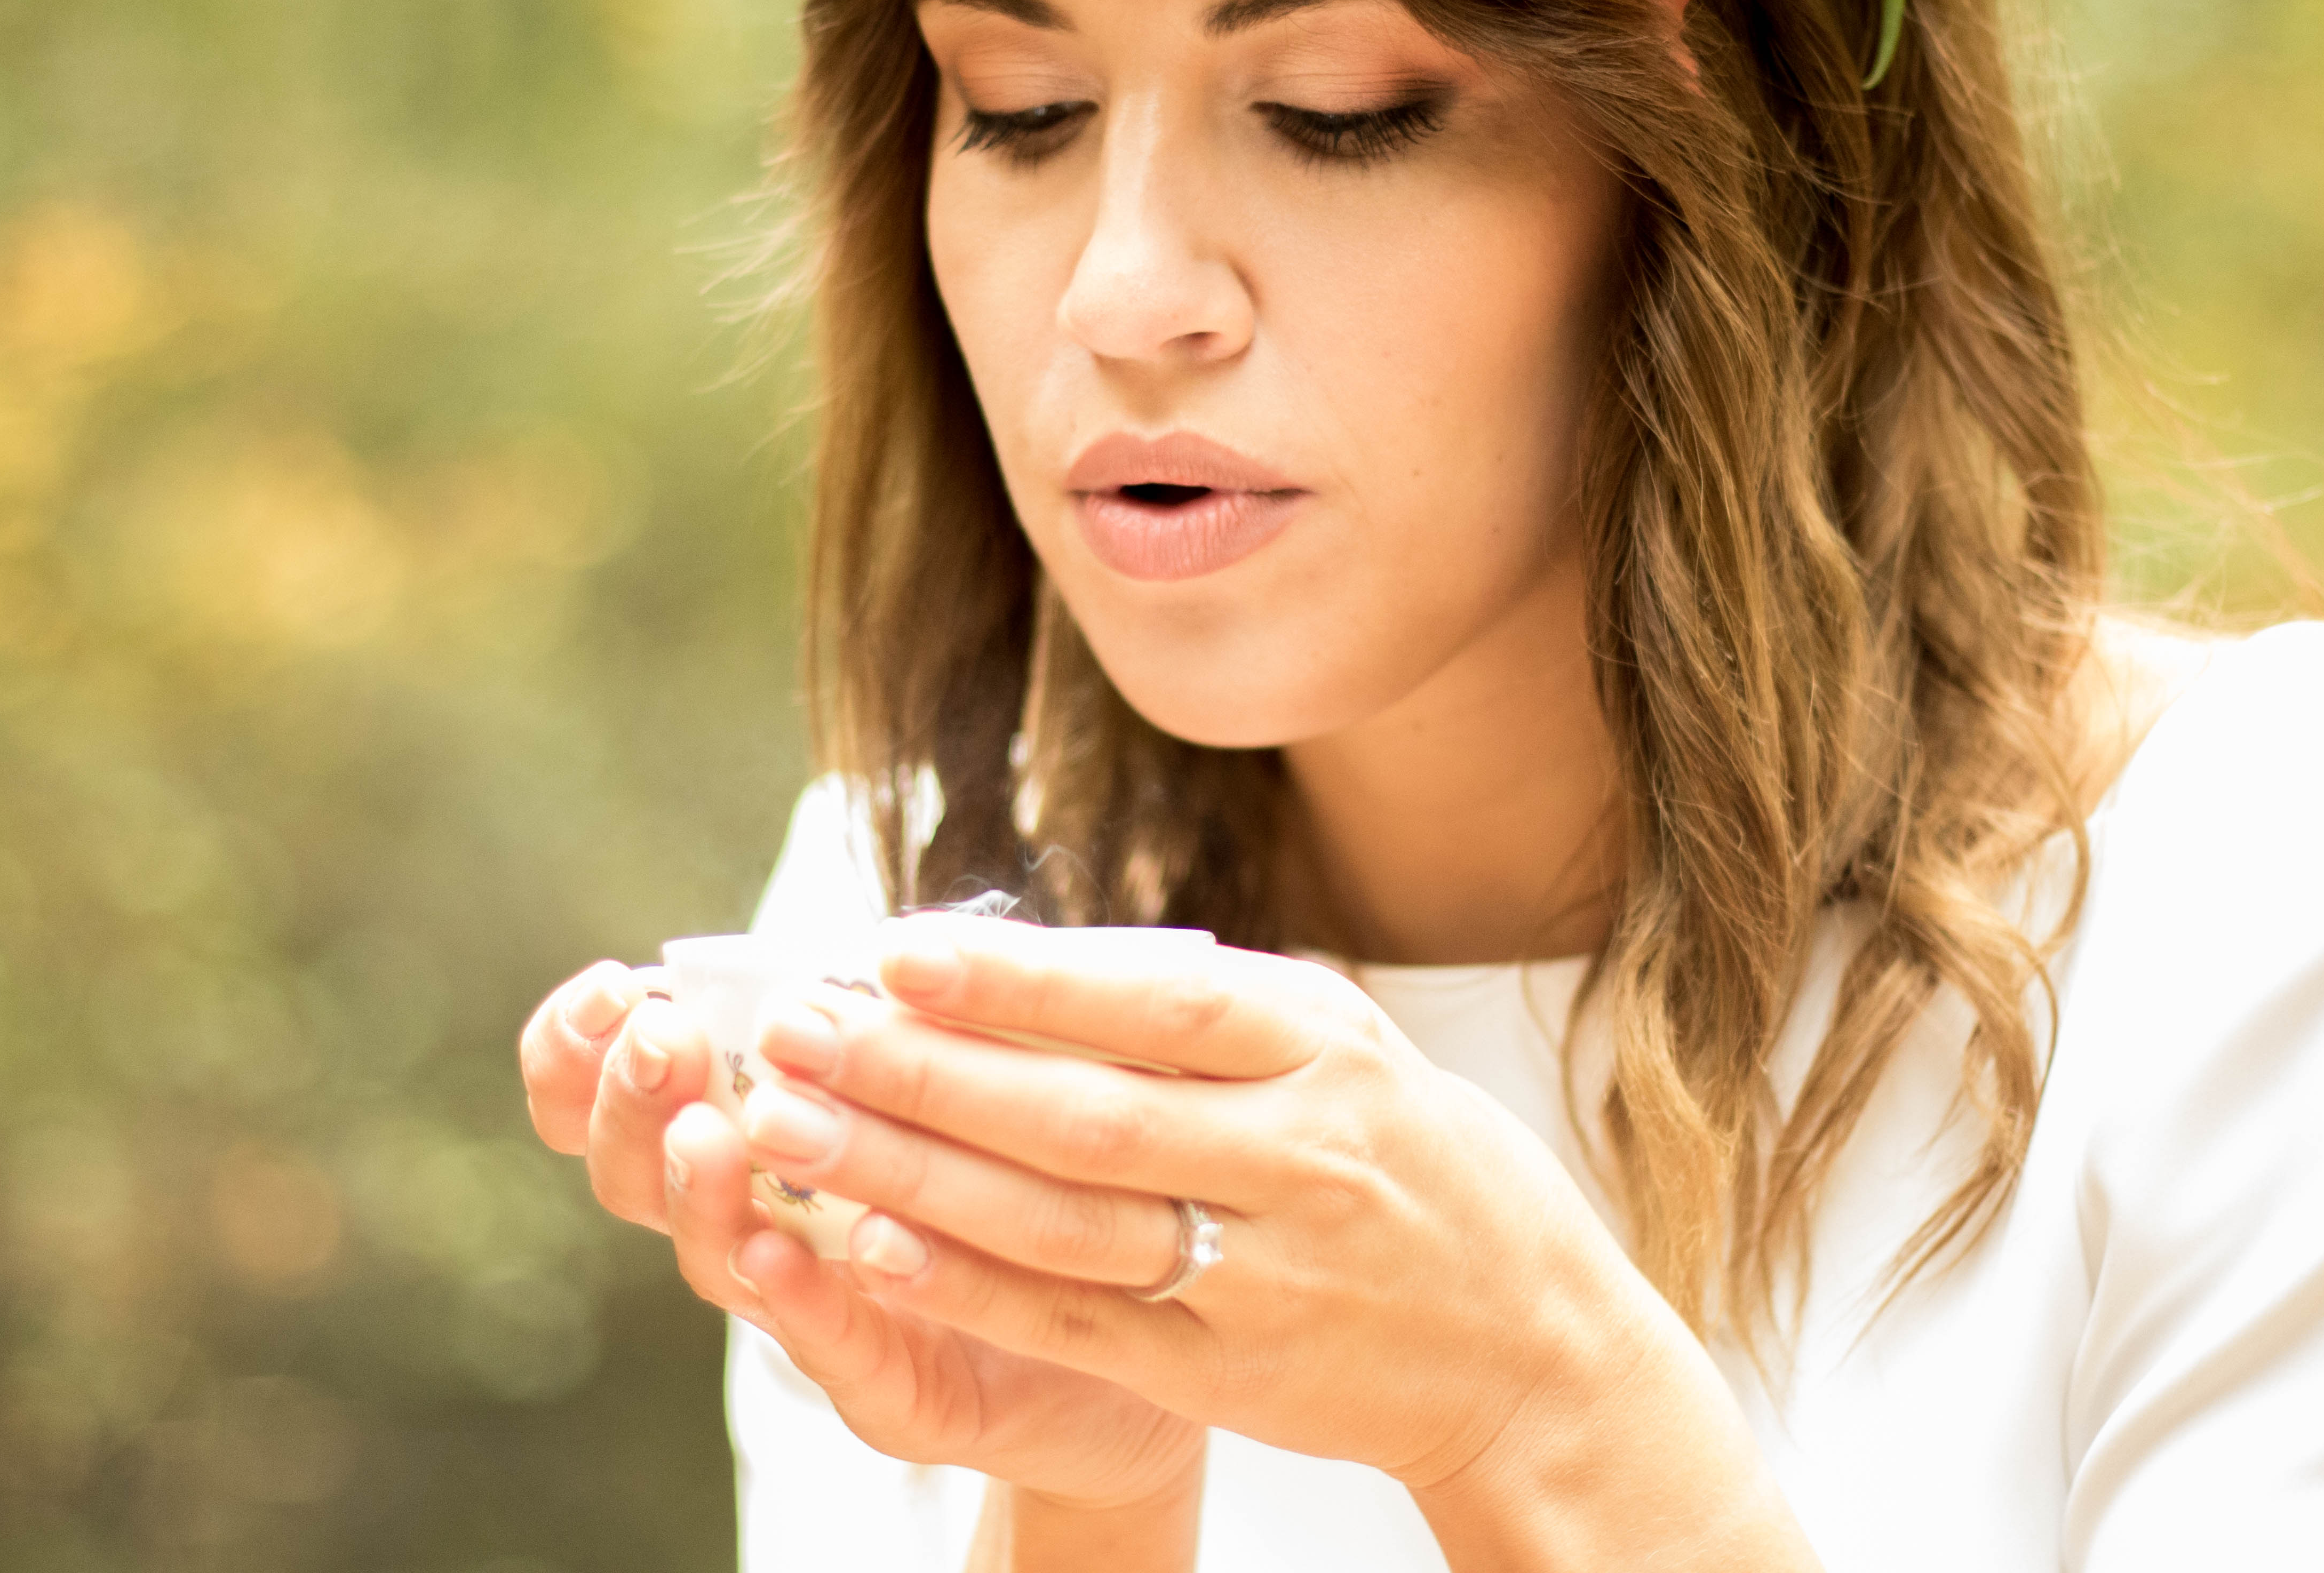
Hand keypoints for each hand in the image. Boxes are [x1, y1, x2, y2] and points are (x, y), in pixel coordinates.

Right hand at [516, 961, 1204, 1513]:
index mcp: (761, 1125)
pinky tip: (780, 1252)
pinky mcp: (893, 1388)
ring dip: (705, 1189)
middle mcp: (763, 1217)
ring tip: (709, 1131)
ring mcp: (815, 1306)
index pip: (619, 1088)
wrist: (1148, 1315)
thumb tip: (892, 933)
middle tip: (661, 1037)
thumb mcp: (968, 1055)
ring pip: (720, 1257)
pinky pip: (830, 1349)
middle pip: (640, 1171)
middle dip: (633, 1100)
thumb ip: (906, 1002)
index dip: (581, 1046)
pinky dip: (799, 1301)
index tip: (611, 984)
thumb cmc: (1039, 1160)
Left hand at [743, 920, 1812, 1571]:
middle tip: (797, 1031)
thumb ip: (1205, 1005)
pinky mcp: (1229, 1373)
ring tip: (793, 1126)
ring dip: (912, 1175)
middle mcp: (1299, 1158)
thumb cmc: (1416, 1167)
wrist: (1529, 1347)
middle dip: (923, 1072)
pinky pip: (1078, 1322)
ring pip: (1059, 1222)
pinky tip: (875, 1244)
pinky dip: (970, 1284)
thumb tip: (1028, 955)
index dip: (1018, 978)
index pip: (1153, 1000)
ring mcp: (1263, 1274)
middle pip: (1082, 1113)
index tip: (894, 949)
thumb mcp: (1347, 1049)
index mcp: (1327, 1052)